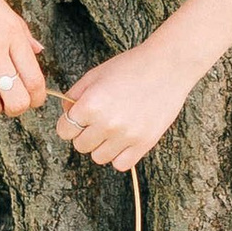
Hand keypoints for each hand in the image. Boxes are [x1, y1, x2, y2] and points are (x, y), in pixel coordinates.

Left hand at [57, 32, 200, 169]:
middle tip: (98, 120)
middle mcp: (107, 123)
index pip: (64, 130)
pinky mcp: (144, 143)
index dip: (69, 123)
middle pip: (80, 145)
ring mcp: (126, 136)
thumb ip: (75, 95)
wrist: (167, 66)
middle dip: (85, 134)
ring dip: (101, 146)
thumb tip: (67, 113)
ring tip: (112, 129)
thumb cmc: (130, 67)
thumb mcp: (95, 75)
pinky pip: (121, 164)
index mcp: (91, 105)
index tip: (79, 118)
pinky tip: (124, 139)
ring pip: (99, 157)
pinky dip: (119, 155)